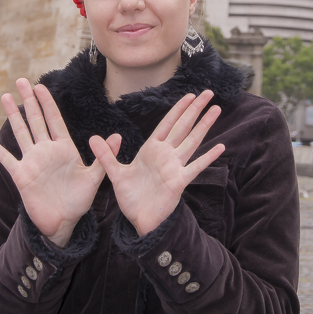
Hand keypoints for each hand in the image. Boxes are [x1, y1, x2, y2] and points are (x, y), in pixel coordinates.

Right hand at [0, 79, 120, 246]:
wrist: (63, 223)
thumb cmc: (79, 200)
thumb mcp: (94, 178)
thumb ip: (102, 157)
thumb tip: (117, 137)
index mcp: (64, 148)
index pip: (54, 119)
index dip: (47, 103)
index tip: (41, 86)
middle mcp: (46, 150)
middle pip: (35, 120)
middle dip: (29, 100)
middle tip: (21, 80)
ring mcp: (32, 161)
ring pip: (21, 133)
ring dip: (12, 116)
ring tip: (5, 97)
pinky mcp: (21, 175)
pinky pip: (6, 159)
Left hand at [89, 90, 223, 235]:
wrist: (138, 220)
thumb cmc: (130, 197)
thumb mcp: (115, 173)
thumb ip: (106, 155)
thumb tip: (92, 138)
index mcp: (152, 149)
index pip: (167, 123)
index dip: (178, 109)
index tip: (189, 95)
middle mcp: (166, 155)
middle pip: (183, 126)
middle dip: (195, 109)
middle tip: (209, 93)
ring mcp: (174, 167)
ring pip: (192, 141)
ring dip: (204, 125)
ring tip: (216, 110)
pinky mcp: (179, 182)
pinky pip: (196, 166)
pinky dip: (208, 157)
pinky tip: (220, 147)